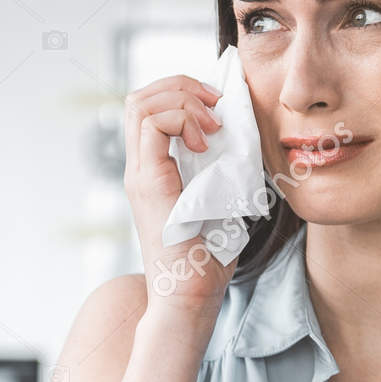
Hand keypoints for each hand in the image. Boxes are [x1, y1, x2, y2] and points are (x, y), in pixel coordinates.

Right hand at [122, 74, 239, 322]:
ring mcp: (139, 174)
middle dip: (180, 86)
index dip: (181, 93)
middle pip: (138, 97)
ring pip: (139, 103)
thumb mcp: (219, 200)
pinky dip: (183, 121)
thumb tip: (241, 139)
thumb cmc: (208, 259)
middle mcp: (139, 168)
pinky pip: (152, 125)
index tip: (217, 109)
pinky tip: (207, 144)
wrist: (191, 295)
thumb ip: (218, 170)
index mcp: (152, 170)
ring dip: (182, 101)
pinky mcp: (148, 183)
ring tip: (211, 125)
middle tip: (215, 105)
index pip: (148, 108)